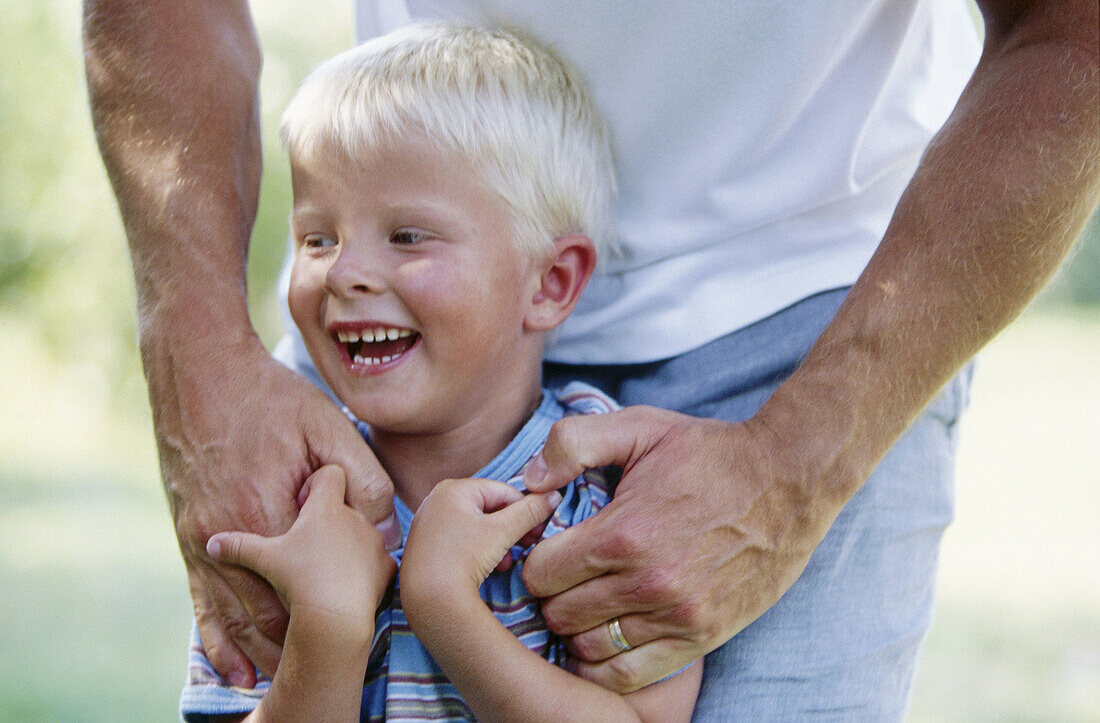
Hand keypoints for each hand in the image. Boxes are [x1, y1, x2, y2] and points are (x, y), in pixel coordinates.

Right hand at [158, 340, 397, 684]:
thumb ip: (359, 476)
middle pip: (267, 611)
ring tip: (286, 683)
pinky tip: (228, 667)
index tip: (357, 639)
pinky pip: (199, 600)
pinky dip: (215, 638)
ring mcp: (202, 538)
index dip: (333, 616)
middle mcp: (230, 535)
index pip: (307, 582)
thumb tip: (383, 523)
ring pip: (233, 616)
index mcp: (270, 511)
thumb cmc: (270, 396)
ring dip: (260, 652)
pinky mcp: (186, 534)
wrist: (200, 371)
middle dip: (297, 646)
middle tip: (326, 676)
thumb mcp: (327, 425)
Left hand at [402, 479, 560, 597]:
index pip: (502, 491)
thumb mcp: (502, 532)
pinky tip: (491, 568)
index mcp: (453, 488)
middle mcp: (436, 499)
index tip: (540, 529)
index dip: (526, 509)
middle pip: (488, 508)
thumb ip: (530, 511)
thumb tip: (554, 496)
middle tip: (530, 545)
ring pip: (476, 525)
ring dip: (498, 542)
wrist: (428, 601)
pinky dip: (479, 550)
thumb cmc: (464, 559)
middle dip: (511, 528)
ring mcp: (428, 523)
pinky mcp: (425, 546)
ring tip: (508, 562)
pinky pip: (461, 539)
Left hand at [521, 405, 843, 691]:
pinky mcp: (701, 637)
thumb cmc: (709, 452)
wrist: (790, 480)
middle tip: (569, 575)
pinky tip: (613, 632)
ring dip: (580, 628)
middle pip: (558, 615)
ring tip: (591, 601)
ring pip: (588, 649)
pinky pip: (630, 675)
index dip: (538, 559)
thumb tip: (529, 481)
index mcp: (624, 532)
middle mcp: (647, 582)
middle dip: (554, 594)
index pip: (540, 574)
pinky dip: (609, 661)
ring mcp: (676, 616)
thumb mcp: (640, 425)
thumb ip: (574, 442)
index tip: (552, 548)